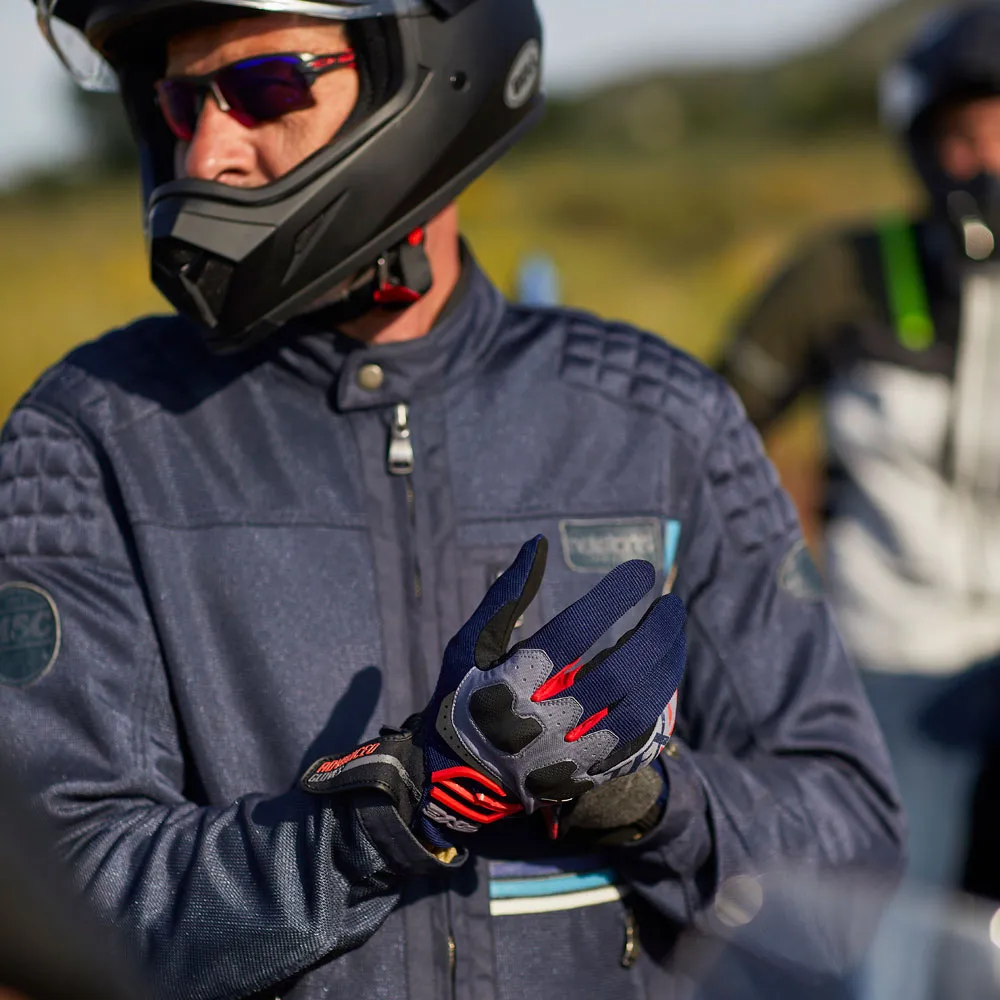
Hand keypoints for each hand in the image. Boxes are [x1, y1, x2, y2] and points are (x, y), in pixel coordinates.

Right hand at [301, 535, 685, 849]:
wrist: (459, 781)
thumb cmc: (463, 699)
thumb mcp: (470, 646)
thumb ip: (507, 596)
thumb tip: (539, 543)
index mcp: (511, 684)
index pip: (574, 633)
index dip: (611, 598)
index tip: (641, 571)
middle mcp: (544, 722)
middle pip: (616, 674)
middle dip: (654, 634)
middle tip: (673, 604)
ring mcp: (569, 755)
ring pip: (637, 710)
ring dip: (666, 669)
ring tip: (676, 636)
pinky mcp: (586, 776)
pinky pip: (637, 742)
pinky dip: (658, 706)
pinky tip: (665, 676)